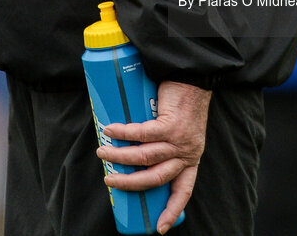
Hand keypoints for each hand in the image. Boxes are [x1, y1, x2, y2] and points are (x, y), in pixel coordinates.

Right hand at [96, 79, 211, 234]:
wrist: (193, 76)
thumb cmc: (183, 101)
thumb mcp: (181, 131)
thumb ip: (166, 144)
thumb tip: (135, 155)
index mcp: (191, 158)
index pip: (184, 191)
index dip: (171, 210)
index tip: (160, 227)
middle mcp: (187, 152)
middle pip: (155, 178)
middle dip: (129, 184)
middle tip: (109, 181)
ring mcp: (180, 139)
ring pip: (145, 157)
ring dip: (119, 157)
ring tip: (102, 153)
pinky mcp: (170, 123)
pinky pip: (142, 134)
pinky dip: (123, 134)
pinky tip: (110, 130)